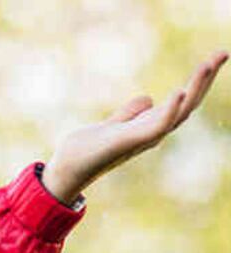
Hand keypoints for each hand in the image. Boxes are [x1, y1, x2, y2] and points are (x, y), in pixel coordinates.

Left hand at [43, 50, 227, 204]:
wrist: (67, 168)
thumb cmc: (87, 149)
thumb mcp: (112, 123)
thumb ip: (129, 113)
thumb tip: (148, 99)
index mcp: (150, 125)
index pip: (183, 100)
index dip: (199, 81)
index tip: (213, 59)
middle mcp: (153, 132)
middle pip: (188, 103)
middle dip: (206, 79)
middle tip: (222, 54)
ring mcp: (144, 138)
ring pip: (179, 112)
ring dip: (196, 88)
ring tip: (208, 65)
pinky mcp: (130, 142)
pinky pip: (157, 126)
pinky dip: (170, 110)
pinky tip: (179, 92)